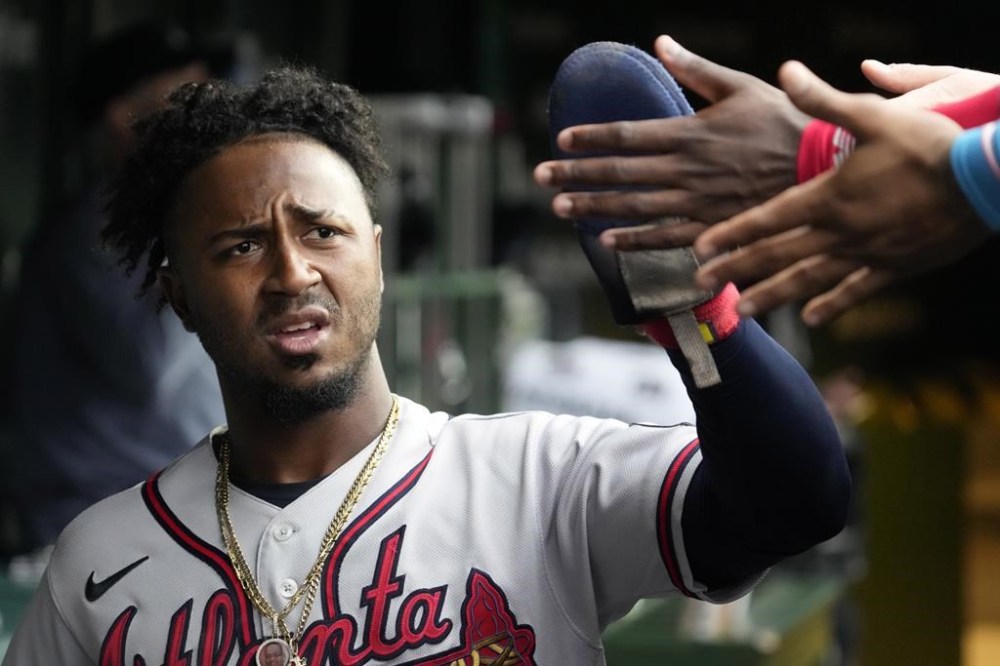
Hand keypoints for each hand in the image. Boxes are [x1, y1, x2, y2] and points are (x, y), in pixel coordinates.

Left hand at [533, 35, 810, 229]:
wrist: (822, 167)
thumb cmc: (782, 122)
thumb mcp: (740, 86)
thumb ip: (696, 69)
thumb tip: (661, 43)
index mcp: (689, 132)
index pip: (627, 134)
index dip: (591, 137)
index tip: (561, 138)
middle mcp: (685, 169)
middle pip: (619, 172)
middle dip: (576, 174)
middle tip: (540, 177)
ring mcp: (695, 202)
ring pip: (634, 206)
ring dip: (594, 207)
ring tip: (560, 208)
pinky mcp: (710, 227)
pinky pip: (665, 237)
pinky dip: (634, 240)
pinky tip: (606, 241)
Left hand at [691, 60, 986, 325]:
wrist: (981, 181)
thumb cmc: (927, 144)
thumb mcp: (872, 115)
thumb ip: (823, 100)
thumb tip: (786, 71)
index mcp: (828, 196)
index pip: (767, 219)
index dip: (730, 234)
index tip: (699, 249)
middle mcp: (839, 231)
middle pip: (777, 255)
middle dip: (736, 270)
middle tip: (702, 285)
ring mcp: (865, 254)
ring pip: (807, 280)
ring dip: (771, 296)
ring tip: (742, 312)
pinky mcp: (894, 268)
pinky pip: (855, 292)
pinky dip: (832, 305)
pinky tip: (811, 319)